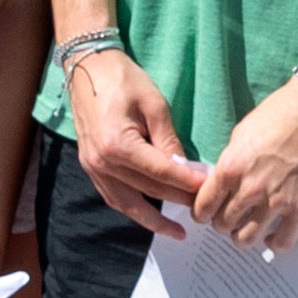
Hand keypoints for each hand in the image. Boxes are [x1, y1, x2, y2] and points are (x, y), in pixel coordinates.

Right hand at [65, 48, 204, 230]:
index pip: (162, 172)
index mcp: (118, 144)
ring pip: (127, 204)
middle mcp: (103, 162)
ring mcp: (93, 167)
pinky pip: (113, 197)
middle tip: (205, 207)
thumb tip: (187, 168)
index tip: (210, 189)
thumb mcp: (154, 103)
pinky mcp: (90, 167)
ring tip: (177, 231)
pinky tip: (149, 216)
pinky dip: (132, 209)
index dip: (188, 182)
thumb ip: (169, 140)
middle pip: (148, 190)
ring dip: (153, 220)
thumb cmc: (122, 78)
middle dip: (179, 199)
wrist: (86, 66)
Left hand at [190, 79, 297, 256]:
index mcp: (230, 168)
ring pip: (247, 239)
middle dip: (222, 224)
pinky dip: (273, 244)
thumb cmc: (277, 115)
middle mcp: (249, 189)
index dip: (201, 214)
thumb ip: (229, 163)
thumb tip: (221, 183)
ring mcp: (276, 201)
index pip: (203, 207)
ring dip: (242, 237)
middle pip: (223, 225)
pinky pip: (282, 242)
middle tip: (229, 218)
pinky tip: (271, 235)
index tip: (206, 214)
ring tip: (247, 229)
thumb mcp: (240, 134)